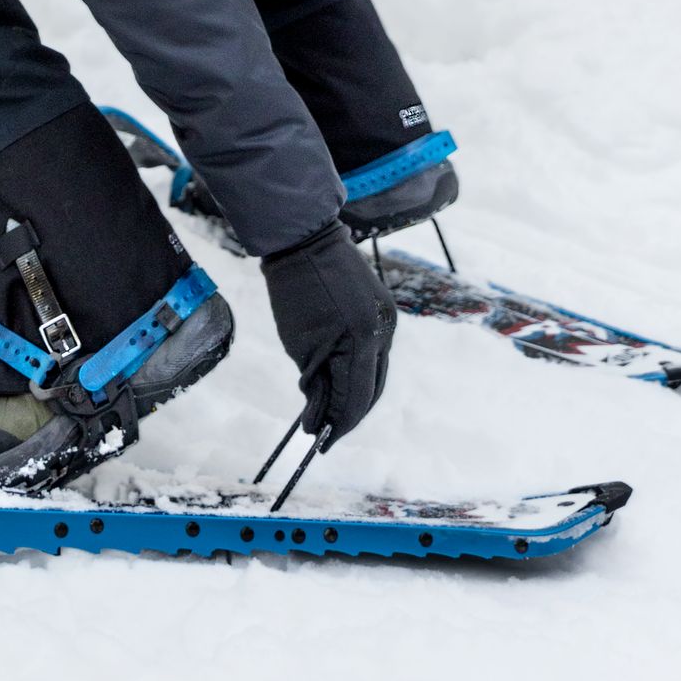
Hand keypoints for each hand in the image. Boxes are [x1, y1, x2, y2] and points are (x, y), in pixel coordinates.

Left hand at [262, 218, 396, 446]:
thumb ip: (316, 381)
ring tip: (333, 410)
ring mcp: (387, 318)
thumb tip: (320, 415)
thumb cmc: (294, 290)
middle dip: (351, 413)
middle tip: (327, 432)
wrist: (305, 238)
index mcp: (363, 338)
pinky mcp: (383, 308)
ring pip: (377, 370)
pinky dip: (361, 368)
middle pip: (374, 388)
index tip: (322, 442)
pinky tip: (343, 378)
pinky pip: (376, 349)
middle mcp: (383, 330)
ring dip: (358, 392)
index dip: (340, 425)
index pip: (357, 397)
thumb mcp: (299, 343)